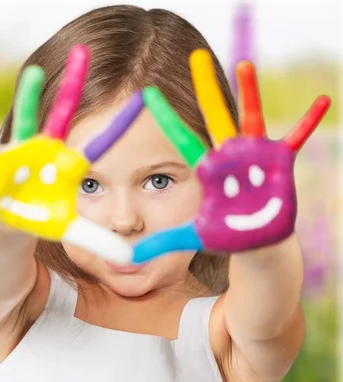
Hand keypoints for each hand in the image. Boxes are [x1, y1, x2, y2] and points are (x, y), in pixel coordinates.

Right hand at [0, 45, 144, 264]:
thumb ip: (100, 241)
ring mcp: (21, 153)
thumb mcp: (72, 231)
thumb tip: (130, 259)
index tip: (144, 98)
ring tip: (34, 74)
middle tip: (86, 51)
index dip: (119, 125)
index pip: (99, 143)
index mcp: (68, 164)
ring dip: (28, 98)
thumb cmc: (41, 218)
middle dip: (73, 86)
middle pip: (62, 114)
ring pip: (25, 121)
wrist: (9, 222)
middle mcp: (46, 150)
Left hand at [132, 49, 330, 262]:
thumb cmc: (223, 234)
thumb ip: (160, 243)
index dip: (167, 118)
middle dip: (205, 88)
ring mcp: (253, 156)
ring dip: (249, 93)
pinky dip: (308, 122)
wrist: (255, 241)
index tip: (147, 95)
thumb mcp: (191, 236)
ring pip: (249, 119)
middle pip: (214, 117)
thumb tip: (125, 259)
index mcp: (207, 170)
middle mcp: (228, 156)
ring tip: (243, 65)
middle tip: (195, 57)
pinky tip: (322, 102)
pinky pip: (296, 139)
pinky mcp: (278, 163)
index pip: (181, 140)